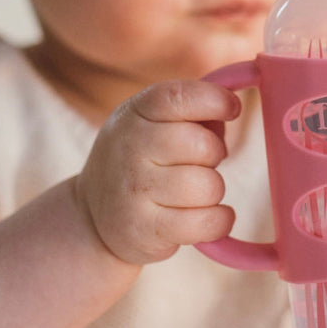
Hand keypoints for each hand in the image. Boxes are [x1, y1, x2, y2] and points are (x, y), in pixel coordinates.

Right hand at [75, 80, 239, 265]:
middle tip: (200, 163)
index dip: (214, 99)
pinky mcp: (147, 229)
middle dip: (215, 154)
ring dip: (213, 191)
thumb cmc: (141, 162)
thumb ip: (193, 114)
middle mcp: (130, 148)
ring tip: (193, 193)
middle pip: (203, 146)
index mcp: (135, 114)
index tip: (232, 109)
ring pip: (209, 186)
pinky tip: (206, 216)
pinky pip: (209, 222)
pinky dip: (219, 220)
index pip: (177, 98)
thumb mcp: (152, 125)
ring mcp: (136, 191)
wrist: (94, 217)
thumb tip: (229, 110)